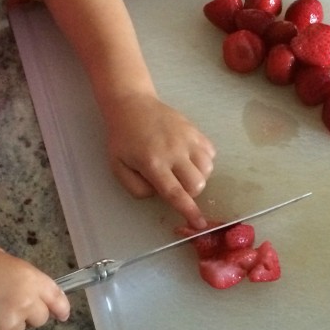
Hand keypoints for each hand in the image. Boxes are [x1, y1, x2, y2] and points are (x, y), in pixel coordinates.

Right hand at [0, 246, 69, 329]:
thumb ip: (16, 273)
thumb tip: (23, 285)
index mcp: (28, 279)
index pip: (55, 297)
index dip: (61, 307)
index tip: (62, 313)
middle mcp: (25, 303)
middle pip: (40, 318)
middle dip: (29, 314)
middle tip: (8, 306)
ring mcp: (10, 325)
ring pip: (18, 329)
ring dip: (7, 323)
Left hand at [104, 93, 215, 227]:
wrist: (132, 104)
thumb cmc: (123, 138)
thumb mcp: (118, 167)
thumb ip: (136, 188)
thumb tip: (158, 194)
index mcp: (153, 163)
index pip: (176, 193)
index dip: (189, 211)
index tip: (199, 224)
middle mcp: (174, 152)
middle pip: (197, 184)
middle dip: (191, 192)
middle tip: (176, 184)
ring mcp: (187, 139)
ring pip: (207, 169)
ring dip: (198, 177)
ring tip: (182, 170)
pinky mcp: (195, 130)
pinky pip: (211, 153)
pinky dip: (204, 161)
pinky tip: (189, 157)